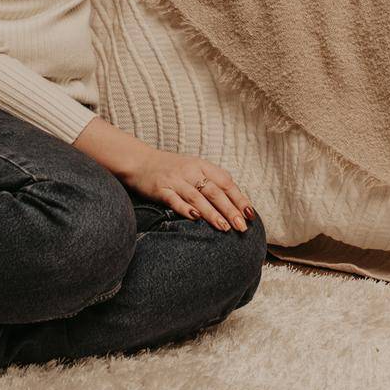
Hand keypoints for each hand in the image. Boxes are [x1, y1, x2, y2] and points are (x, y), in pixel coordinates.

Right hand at [119, 148, 256, 231]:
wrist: (139, 161)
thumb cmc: (170, 168)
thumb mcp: (193, 167)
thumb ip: (212, 179)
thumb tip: (235, 198)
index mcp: (201, 165)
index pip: (225, 182)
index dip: (239, 198)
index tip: (250, 214)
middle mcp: (190, 172)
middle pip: (214, 191)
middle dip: (230, 209)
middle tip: (242, 226)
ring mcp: (175, 181)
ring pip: (197, 197)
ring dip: (212, 213)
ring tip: (224, 227)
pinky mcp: (160, 190)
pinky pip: (174, 200)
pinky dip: (185, 209)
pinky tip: (196, 218)